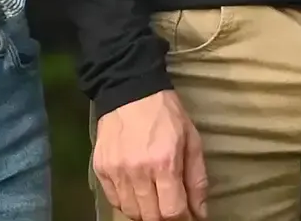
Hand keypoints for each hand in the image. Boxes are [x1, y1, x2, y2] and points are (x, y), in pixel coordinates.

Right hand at [93, 90, 208, 220]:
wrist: (130, 92)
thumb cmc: (167, 115)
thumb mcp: (192, 141)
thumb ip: (197, 179)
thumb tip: (200, 212)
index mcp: (164, 163)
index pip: (171, 211)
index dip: (182, 220)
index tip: (189, 218)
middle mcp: (137, 171)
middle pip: (150, 216)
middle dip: (165, 219)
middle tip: (173, 211)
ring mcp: (116, 172)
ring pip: (131, 212)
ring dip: (146, 213)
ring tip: (156, 202)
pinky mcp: (100, 170)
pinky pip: (115, 201)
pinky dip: (128, 204)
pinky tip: (138, 194)